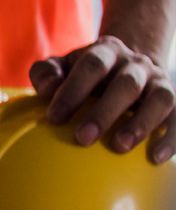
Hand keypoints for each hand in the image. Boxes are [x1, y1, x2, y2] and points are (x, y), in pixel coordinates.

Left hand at [30, 35, 174, 162]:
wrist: (128, 65)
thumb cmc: (84, 73)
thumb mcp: (62, 66)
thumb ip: (47, 73)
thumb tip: (47, 90)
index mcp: (106, 51)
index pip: (92, 65)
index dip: (73, 90)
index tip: (54, 118)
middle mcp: (136, 64)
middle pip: (126, 84)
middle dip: (105, 112)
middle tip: (83, 138)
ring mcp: (159, 82)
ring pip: (160, 98)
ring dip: (141, 123)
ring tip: (119, 147)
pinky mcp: (174, 102)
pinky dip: (171, 137)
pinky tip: (156, 158)